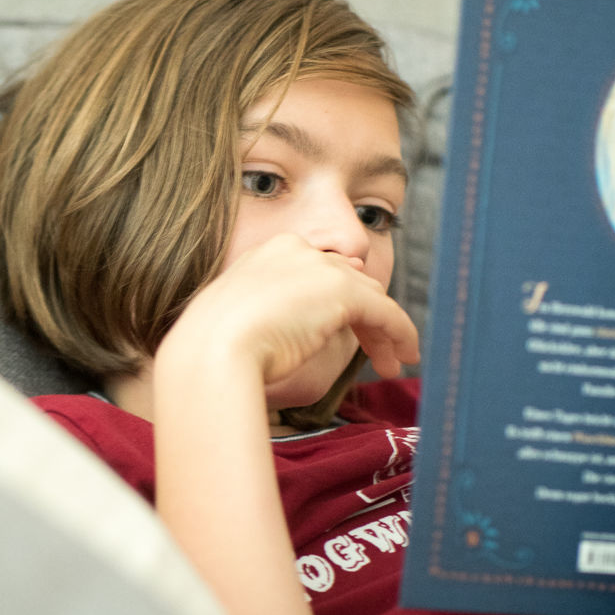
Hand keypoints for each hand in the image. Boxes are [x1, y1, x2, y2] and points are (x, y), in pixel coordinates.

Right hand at [162, 233, 419, 386]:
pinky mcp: (343, 292)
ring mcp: (320, 267)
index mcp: (269, 252)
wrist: (211, 352)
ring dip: (384, 332)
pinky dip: (401, 334)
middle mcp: (297, 250)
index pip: (320, 271)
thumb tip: (309, 321)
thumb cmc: (213, 348)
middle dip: (366, 318)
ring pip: (371, 296)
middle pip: (350, 280)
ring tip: (390, 365)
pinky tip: (403, 359)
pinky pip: (386, 313)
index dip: (338, 304)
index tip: (344, 333)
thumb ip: (275, 310)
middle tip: (375, 354)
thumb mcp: (243, 319)